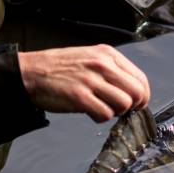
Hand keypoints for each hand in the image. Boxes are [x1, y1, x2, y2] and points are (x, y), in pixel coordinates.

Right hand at [18, 45, 150, 121]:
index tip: (136, 104)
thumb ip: (111, 70)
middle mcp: (102, 65)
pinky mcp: (79, 96)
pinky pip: (105, 114)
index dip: (142, 96)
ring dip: (115, 112)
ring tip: (101, 108)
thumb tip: (130, 91)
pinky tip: (90, 111)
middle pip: (136, 93)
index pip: (140, 78)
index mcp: (107, 54)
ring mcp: (91, 80)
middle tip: (119, 109)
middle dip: (131, 106)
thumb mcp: (90, 57)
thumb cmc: (60, 67)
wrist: (31, 72)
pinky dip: (100, 118)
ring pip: (123, 104)